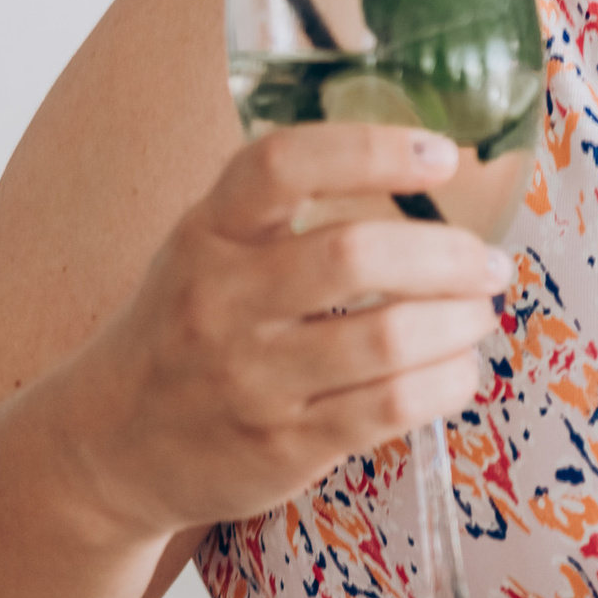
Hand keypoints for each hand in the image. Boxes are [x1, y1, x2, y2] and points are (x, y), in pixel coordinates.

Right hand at [66, 121, 512, 540]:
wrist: (110, 446)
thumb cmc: (184, 332)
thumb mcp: (205, 251)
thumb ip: (283, 211)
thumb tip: (418, 169)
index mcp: (206, 232)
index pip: (282, 165)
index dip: (370, 150)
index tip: (441, 156)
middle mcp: (221, 300)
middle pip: (353, 256)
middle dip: (446, 256)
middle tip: (487, 264)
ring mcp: (250, 379)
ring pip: (385, 338)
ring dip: (457, 323)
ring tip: (477, 316)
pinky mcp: (281, 446)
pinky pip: (388, 408)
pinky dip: (445, 384)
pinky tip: (458, 372)